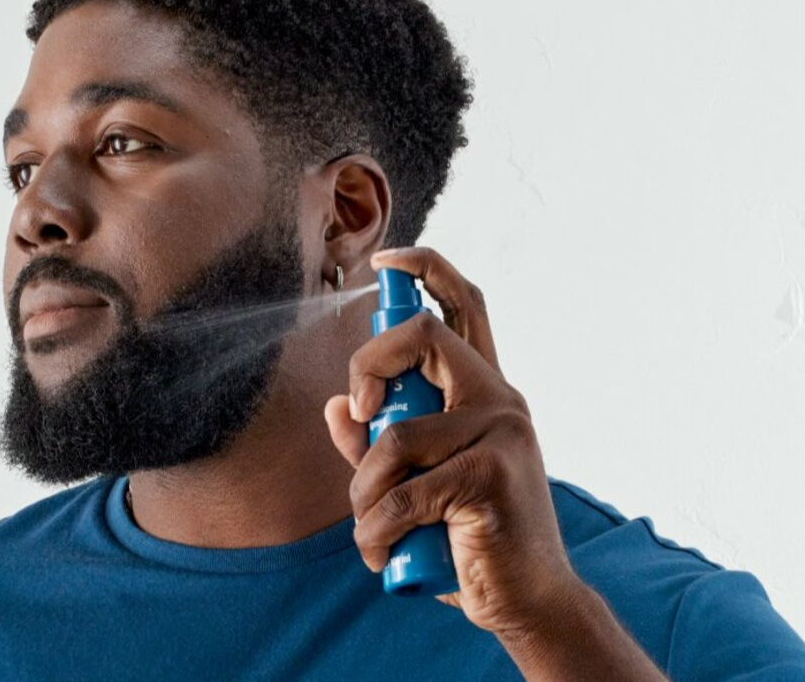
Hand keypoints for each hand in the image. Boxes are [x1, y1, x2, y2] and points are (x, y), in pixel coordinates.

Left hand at [324, 246, 583, 636]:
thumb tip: (337, 406)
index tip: (383, 262)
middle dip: (367, 366)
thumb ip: (375, 442)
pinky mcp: (493, 474)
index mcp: (483, 389)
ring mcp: (502, 432)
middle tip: (361, 418)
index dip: (425, 267)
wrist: (527, 602)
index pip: (464, 302)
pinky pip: (404, 491)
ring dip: (364, 489)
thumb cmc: (466, 536)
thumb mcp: (411, 482)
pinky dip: (375, 528)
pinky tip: (381, 552)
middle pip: (422, 334)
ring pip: (397, 432)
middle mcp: (499, 397)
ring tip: (371, 527)